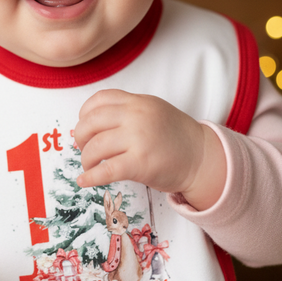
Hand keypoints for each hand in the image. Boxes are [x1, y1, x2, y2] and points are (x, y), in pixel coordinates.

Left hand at [74, 89, 225, 209]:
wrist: (202, 158)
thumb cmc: (175, 137)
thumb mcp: (153, 111)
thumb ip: (127, 111)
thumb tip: (93, 123)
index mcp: (138, 102)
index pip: (100, 99)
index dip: (84, 114)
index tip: (84, 126)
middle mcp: (136, 116)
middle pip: (91, 123)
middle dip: (80, 138)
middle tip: (83, 148)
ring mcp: (138, 139)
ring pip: (95, 147)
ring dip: (86, 159)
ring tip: (90, 166)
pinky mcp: (140, 163)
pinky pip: (106, 170)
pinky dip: (90, 177)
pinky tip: (84, 181)